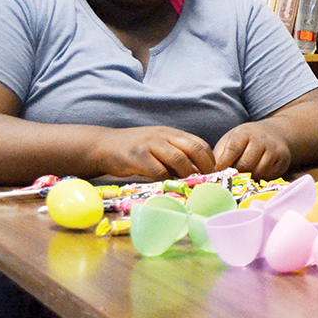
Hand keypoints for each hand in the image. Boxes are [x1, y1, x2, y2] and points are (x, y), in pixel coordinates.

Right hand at [87, 126, 215, 179]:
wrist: (103, 145)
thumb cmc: (134, 149)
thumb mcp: (158, 145)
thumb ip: (175, 154)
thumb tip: (198, 172)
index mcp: (170, 133)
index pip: (198, 143)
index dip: (209, 159)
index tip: (215, 173)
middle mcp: (162, 136)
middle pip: (193, 148)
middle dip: (205, 166)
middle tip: (208, 181)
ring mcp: (149, 145)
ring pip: (178, 159)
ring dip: (187, 174)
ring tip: (190, 184)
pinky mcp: (136, 156)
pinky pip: (157, 171)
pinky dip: (166, 180)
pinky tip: (167, 185)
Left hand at [213, 122, 290, 178]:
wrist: (274, 133)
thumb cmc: (246, 140)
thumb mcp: (231, 140)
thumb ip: (220, 154)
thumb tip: (211, 172)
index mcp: (244, 132)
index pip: (233, 149)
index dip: (224, 162)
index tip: (219, 170)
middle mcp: (261, 139)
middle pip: (246, 164)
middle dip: (237, 173)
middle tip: (232, 175)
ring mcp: (274, 149)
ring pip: (258, 171)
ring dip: (249, 177)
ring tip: (244, 174)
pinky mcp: (283, 159)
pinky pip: (270, 175)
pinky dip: (261, 178)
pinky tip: (257, 173)